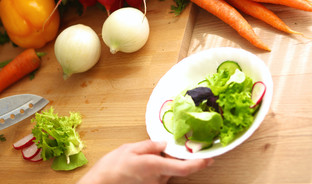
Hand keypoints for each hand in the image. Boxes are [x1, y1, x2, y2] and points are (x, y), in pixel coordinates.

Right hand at [77, 140, 213, 183]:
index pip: (184, 168)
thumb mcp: (130, 149)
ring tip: (150, 153)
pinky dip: (159, 168)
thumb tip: (164, 144)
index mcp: (154, 167)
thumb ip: (150, 146)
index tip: (210, 159)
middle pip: (176, 169)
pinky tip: (146, 162)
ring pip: (168, 172)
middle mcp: (158, 179)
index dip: (199, 164)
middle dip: (177, 158)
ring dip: (166, 162)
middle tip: (169, 146)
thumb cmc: (113, 167)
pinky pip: (160, 176)